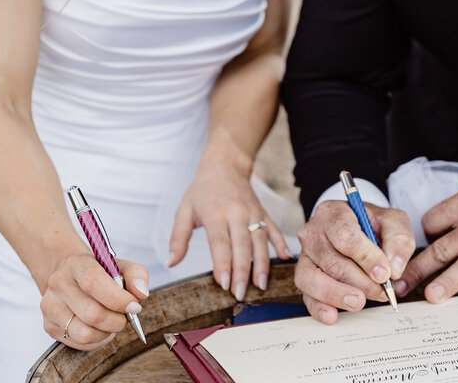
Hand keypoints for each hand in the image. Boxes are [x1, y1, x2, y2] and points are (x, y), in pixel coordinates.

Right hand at [41, 251, 147, 350]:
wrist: (69, 275)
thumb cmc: (99, 272)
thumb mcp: (120, 266)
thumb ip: (137, 275)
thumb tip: (141, 294)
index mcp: (77, 263)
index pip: (93, 282)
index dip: (118, 299)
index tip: (134, 306)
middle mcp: (58, 284)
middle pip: (92, 314)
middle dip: (118, 321)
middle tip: (126, 317)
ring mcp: (50, 306)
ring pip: (85, 334)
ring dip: (107, 333)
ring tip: (112, 322)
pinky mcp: (49, 325)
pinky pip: (79, 344)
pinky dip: (97, 340)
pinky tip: (100, 328)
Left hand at [167, 142, 290, 300]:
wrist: (225, 165)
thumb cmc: (202, 190)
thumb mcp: (184, 210)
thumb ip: (178, 238)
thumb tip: (170, 262)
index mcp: (215, 212)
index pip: (220, 241)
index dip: (223, 263)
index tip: (223, 284)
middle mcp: (236, 212)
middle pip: (242, 245)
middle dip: (242, 271)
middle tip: (241, 293)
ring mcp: (253, 212)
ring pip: (260, 241)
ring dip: (262, 264)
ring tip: (261, 286)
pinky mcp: (263, 213)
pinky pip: (274, 230)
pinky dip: (281, 244)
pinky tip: (287, 259)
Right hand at [294, 200, 413, 323]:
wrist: (359, 229)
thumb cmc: (373, 225)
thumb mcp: (393, 221)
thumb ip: (399, 239)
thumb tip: (393, 270)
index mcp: (333, 212)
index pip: (344, 234)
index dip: (365, 256)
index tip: (384, 272)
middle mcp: (313, 233)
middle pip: (331, 261)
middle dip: (359, 281)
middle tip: (381, 292)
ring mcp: (306, 256)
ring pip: (312, 279)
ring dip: (337, 294)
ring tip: (359, 302)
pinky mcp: (305, 277)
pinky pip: (307, 295)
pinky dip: (319, 307)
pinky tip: (333, 315)